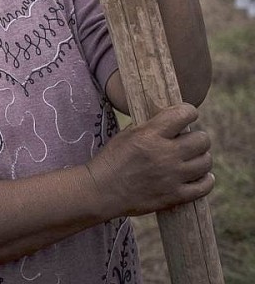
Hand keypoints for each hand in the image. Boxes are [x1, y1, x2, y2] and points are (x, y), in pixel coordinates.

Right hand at [85, 103, 213, 216]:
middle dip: (198, 138)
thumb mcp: (126, 134)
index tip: (187, 115)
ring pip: (206, 162)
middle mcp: (164, 154)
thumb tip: (172, 119)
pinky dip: (205, 180)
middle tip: (190, 141)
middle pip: (202, 140)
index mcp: (150, 135)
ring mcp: (172, 176)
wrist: (102, 190)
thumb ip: (151, 126)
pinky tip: (199, 176)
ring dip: (201, 158)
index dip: (189, 112)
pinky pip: (204, 186)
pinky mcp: (175, 196)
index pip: (184, 114)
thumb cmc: (112, 159)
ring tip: (193, 158)